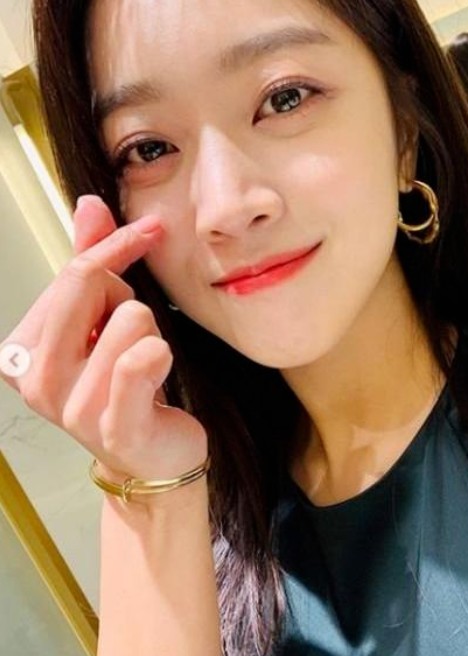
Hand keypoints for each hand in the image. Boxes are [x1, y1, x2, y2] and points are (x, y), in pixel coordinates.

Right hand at [0, 196, 207, 482]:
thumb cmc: (124, 382)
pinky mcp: (114, 427)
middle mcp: (35, 377)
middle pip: (93, 285)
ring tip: (140, 366)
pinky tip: (156, 378)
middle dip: (126, 298)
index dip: (116, 245)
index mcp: (23, 347)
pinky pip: (141, 359)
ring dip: (150, 335)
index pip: (74, 272)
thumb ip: (91, 260)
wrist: (149, 451)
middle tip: (130, 335)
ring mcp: (70, 407)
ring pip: (132, 317)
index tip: (150, 228)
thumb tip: (89, 203)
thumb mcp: (102, 317)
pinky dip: (160, 356)